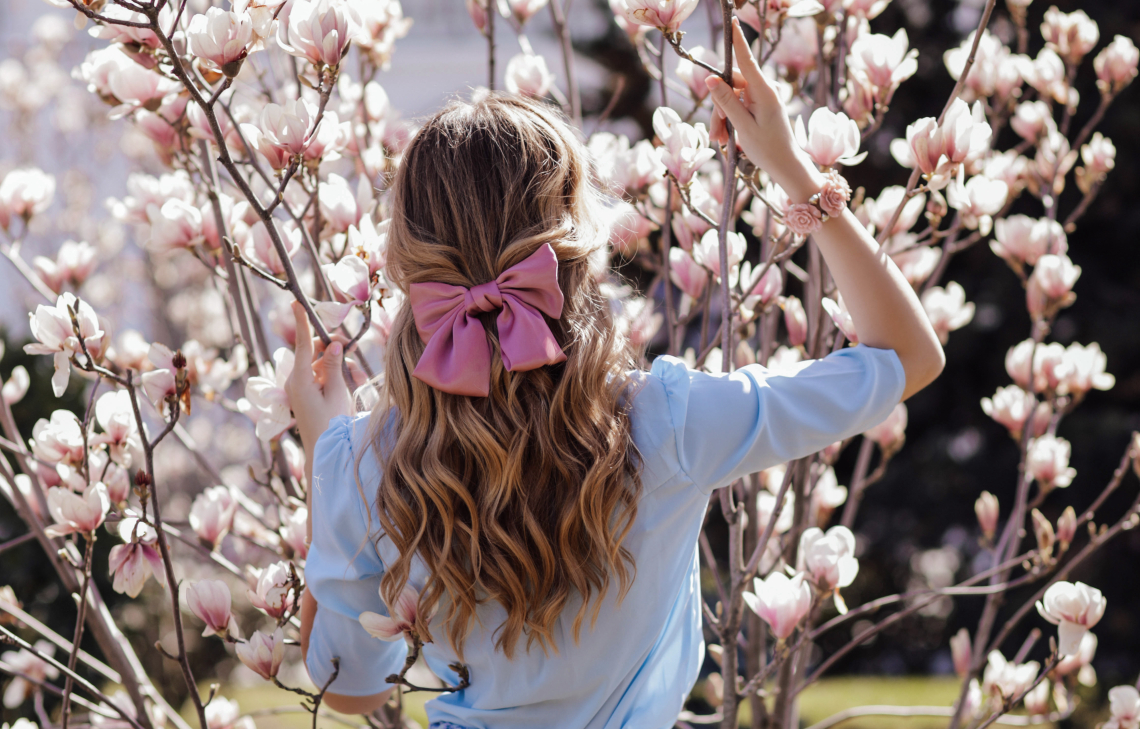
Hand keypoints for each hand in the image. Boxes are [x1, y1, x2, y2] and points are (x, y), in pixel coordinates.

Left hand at [284, 301, 352, 451]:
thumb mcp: (335, 392)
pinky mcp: (307, 394)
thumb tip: (333, 344)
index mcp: (300, 379)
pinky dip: (335, 375)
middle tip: (353, 346)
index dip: (301, 322)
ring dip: (338, 364)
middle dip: (333, 347)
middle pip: (314, 352)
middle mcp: (296, 381)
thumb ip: (333, 366)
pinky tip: (351, 380)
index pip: (302, 344)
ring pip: (320, 364)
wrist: (324, 452)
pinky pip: (321, 376)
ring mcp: (300, 388)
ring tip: (357, 375)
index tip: (296, 302)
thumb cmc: (331, 424)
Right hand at [706, 18, 822, 201]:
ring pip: (731, 99)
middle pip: (730, 86)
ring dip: (722, 119)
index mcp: (764, 92)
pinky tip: (728, 140)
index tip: (732, 20)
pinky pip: (737, 108)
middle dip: (719, 108)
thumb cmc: (768, 149)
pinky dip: (729, 122)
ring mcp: (762, 99)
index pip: (746, 60)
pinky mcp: (759, 108)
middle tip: (717, 135)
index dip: (737, 41)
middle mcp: (763, 91)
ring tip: (722, 141)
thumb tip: (710, 79)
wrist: (787, 167)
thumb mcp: (742, 126)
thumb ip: (726, 102)